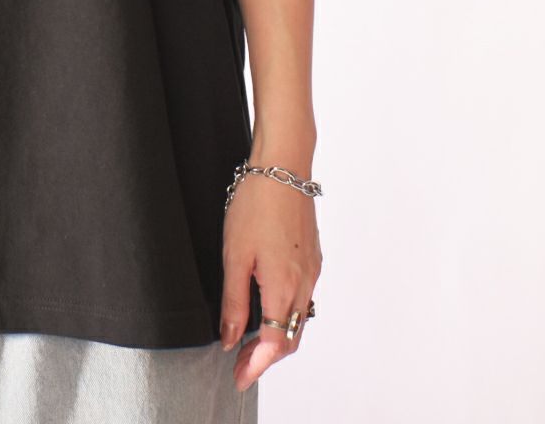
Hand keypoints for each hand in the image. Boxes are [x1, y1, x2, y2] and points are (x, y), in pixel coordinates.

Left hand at [219, 172, 321, 391]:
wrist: (284, 167)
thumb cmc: (256, 204)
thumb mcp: (234, 255)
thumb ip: (234, 301)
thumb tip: (232, 338)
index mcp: (284, 287)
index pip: (276, 344)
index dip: (256, 365)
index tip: (239, 377)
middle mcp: (305, 283)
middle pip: (291, 337)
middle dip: (267, 356)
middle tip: (241, 363)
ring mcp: (312, 270)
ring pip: (299, 318)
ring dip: (278, 335)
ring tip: (250, 338)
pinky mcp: (312, 256)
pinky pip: (302, 296)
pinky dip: (286, 312)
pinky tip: (268, 305)